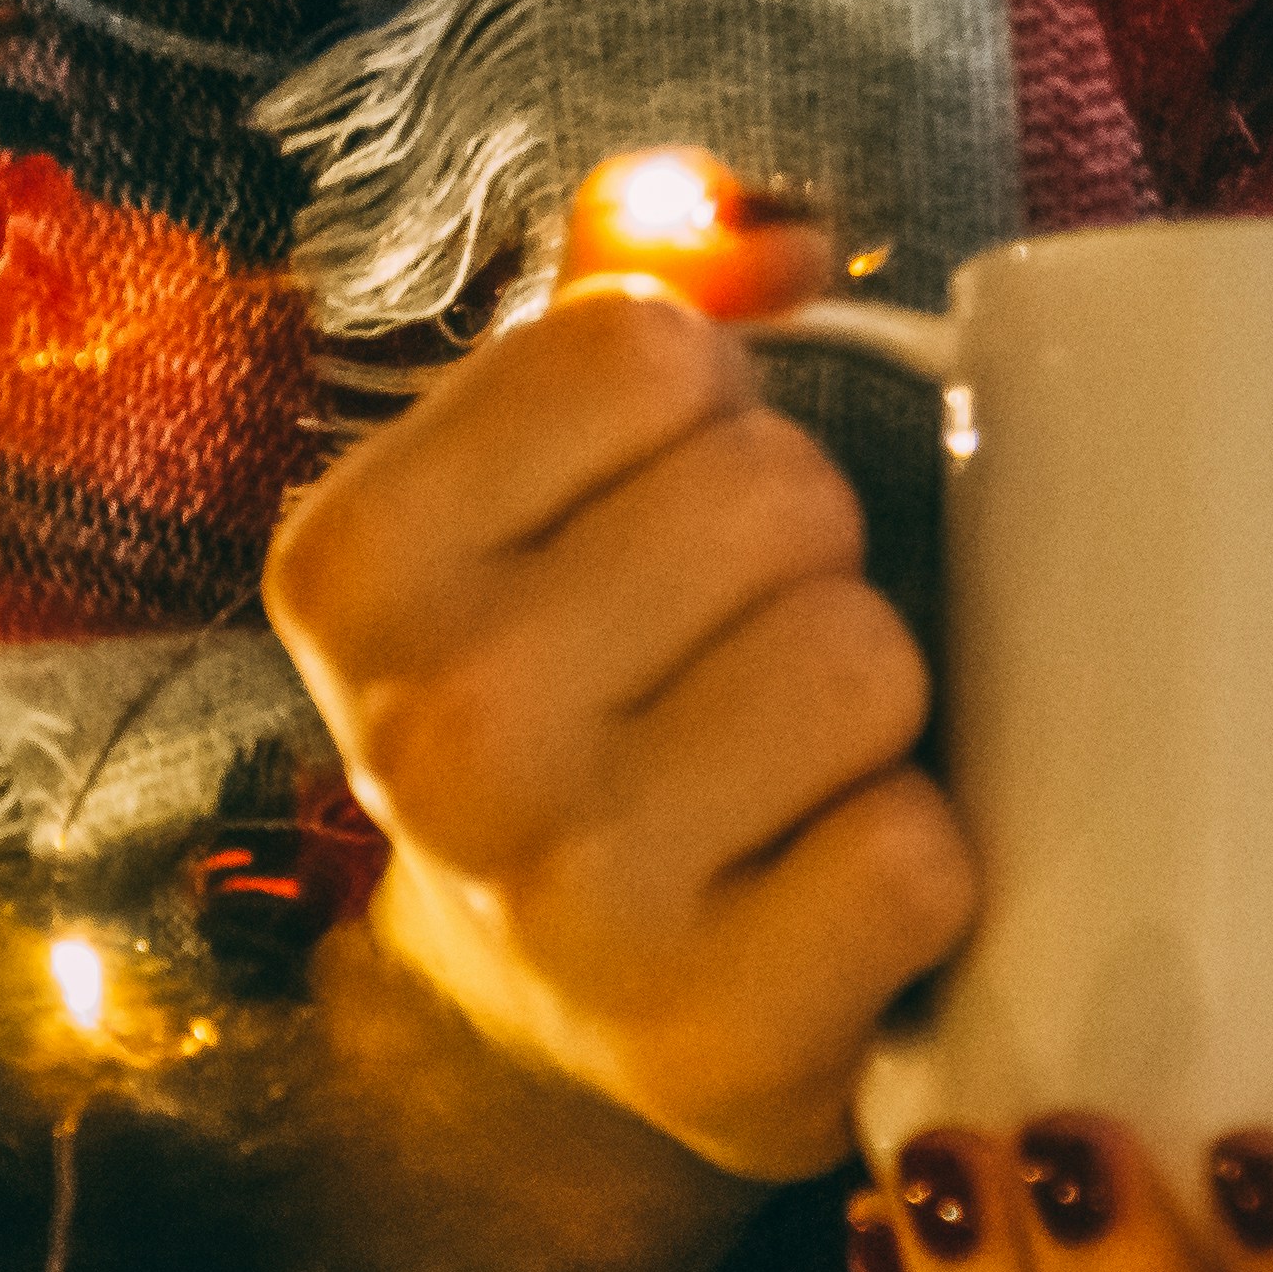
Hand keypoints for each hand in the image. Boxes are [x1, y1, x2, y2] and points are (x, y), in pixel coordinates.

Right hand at [263, 217, 973, 1221]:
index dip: (708, 406)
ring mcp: (564, 899)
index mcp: (354, 563)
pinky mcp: (711, 1039)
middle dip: (805, 556)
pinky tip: (821, 892)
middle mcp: (426, 733)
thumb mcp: (536, 487)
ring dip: (870, 707)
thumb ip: (625, 288)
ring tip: (781, 770)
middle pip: (776, 494)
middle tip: (735, 655)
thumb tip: (773, 232)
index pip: (638, 344)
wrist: (550, 1018)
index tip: (659, 510)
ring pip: (860, 661)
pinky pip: (917, 856)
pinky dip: (914, 864)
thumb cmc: (581, 695)